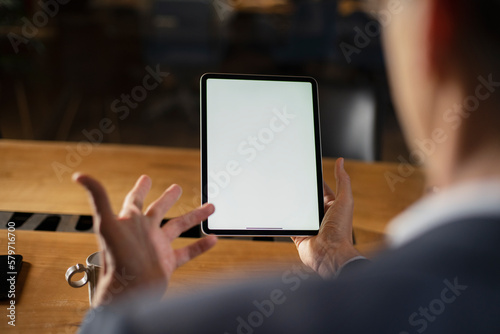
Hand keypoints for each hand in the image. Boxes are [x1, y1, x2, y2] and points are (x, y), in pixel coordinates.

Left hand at [74, 174, 217, 306]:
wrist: (130, 292)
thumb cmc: (116, 259)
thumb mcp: (106, 223)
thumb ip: (98, 197)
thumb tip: (80, 176)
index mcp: (130, 222)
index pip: (135, 200)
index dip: (140, 188)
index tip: (146, 178)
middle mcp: (144, 233)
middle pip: (158, 210)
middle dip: (167, 198)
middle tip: (177, 187)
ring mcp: (156, 247)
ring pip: (178, 227)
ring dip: (194, 216)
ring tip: (210, 207)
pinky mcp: (167, 262)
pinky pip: (187, 251)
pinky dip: (200, 246)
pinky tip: (212, 239)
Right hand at [292, 158, 360, 277]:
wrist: (329, 254)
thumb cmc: (341, 230)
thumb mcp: (344, 200)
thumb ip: (342, 181)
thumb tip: (341, 162)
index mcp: (332, 207)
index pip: (323, 189)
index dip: (315, 179)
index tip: (306, 169)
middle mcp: (321, 216)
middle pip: (308, 199)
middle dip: (300, 191)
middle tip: (288, 179)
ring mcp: (309, 225)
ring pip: (297, 211)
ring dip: (291, 204)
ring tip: (281, 192)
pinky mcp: (299, 235)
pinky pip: (289, 224)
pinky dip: (284, 219)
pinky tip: (278, 210)